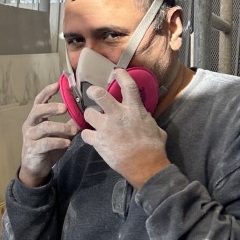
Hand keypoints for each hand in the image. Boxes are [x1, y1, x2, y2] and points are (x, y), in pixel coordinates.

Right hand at [18, 82, 78, 186]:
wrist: (35, 168)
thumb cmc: (47, 148)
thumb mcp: (60, 134)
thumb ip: (69, 124)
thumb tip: (86, 114)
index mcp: (36, 118)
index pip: (39, 100)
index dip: (47, 92)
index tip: (58, 84)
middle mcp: (30, 124)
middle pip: (37, 110)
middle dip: (51, 107)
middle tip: (65, 107)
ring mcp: (30, 137)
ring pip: (43, 127)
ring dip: (60, 127)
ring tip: (72, 130)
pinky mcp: (32, 149)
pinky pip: (45, 143)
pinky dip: (58, 142)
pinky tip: (67, 143)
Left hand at [81, 67, 169, 186]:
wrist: (145, 166)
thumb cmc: (153, 148)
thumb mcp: (154, 128)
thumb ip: (146, 118)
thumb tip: (144, 116)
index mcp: (135, 110)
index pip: (128, 86)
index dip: (121, 75)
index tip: (116, 72)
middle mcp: (118, 115)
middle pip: (99, 94)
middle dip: (93, 91)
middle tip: (92, 93)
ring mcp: (106, 128)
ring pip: (88, 113)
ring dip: (89, 115)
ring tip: (93, 120)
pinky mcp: (98, 141)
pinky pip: (85, 134)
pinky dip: (87, 135)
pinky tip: (92, 137)